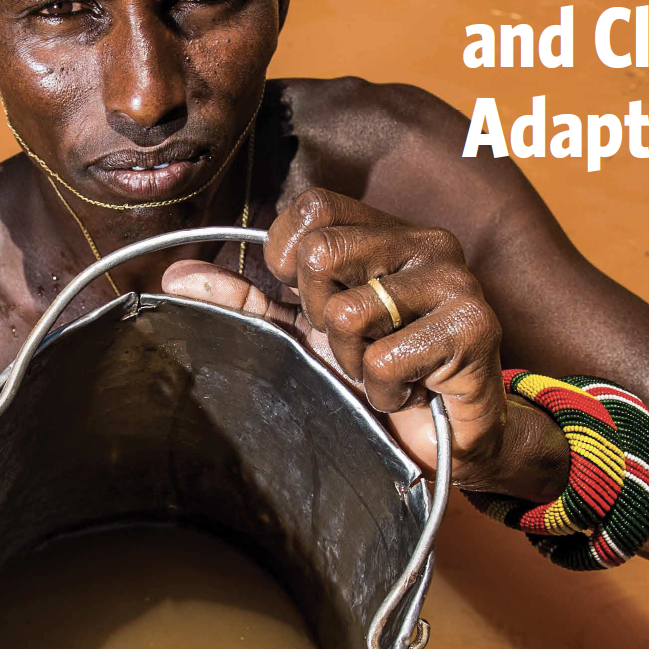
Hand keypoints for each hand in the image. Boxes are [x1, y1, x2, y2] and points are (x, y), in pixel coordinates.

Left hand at [163, 187, 565, 499]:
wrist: (454, 441)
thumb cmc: (385, 377)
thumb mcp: (306, 336)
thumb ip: (248, 303)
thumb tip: (174, 277)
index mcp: (388, 232)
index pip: (313, 207)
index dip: (289, 257)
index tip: (307, 299)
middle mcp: (427, 242)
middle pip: (322, 253)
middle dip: (321, 316)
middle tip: (356, 344)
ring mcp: (455, 280)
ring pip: (348, 313)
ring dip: (353, 363)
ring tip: (385, 372)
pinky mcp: (474, 325)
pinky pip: (384, 359)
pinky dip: (384, 391)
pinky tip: (409, 393)